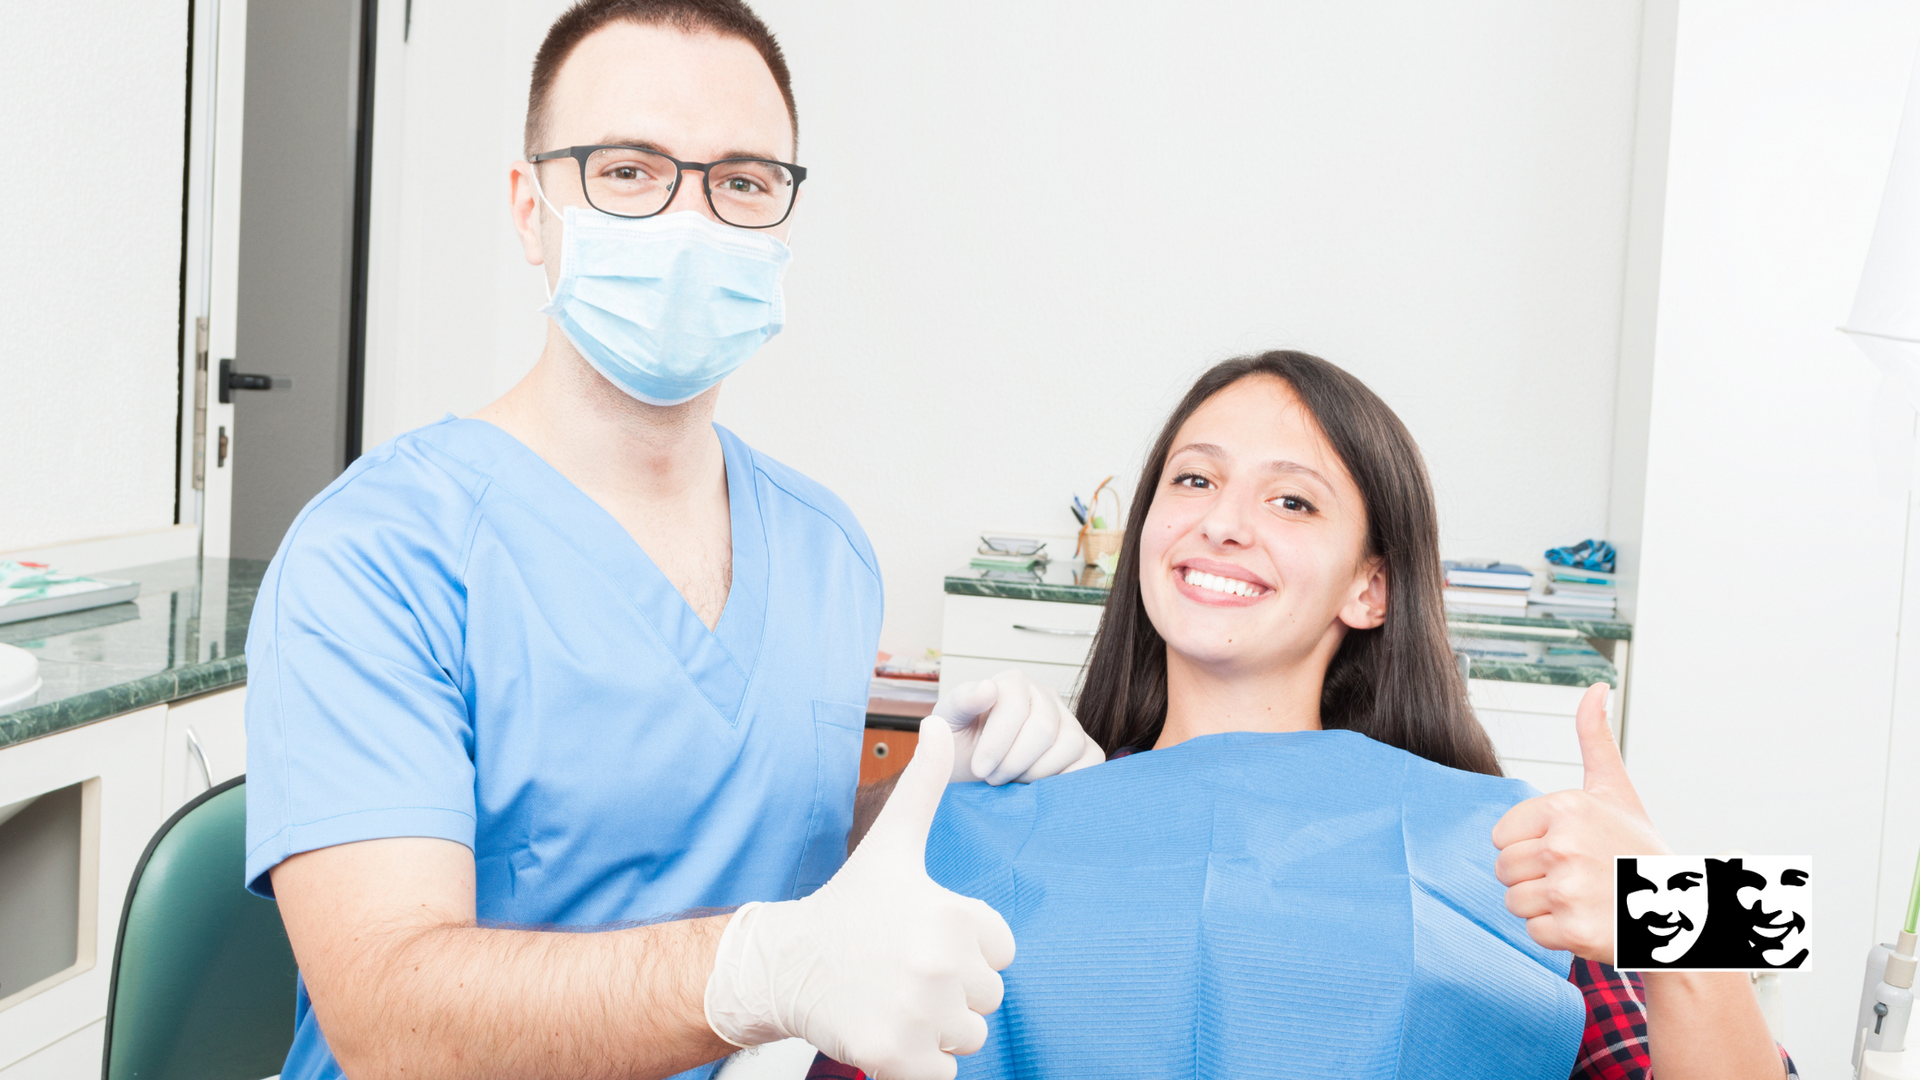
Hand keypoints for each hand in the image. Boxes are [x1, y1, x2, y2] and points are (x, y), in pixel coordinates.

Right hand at [704, 716, 1015, 1079]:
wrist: (785, 964)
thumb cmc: (846, 907)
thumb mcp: (891, 843)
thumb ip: (925, 785)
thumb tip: (943, 721)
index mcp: (950, 915)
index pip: (1000, 949)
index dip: (966, 945)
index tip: (922, 934)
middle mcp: (939, 965)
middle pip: (988, 996)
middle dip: (953, 988)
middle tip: (903, 968)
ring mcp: (918, 1015)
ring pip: (969, 1036)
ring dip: (939, 1026)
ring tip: (895, 996)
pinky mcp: (896, 1058)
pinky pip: (944, 1074)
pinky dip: (921, 1063)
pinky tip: (888, 1028)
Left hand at [936, 670, 1104, 784]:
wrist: (971, 773)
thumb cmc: (959, 745)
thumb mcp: (948, 721)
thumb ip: (963, 701)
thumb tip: (988, 687)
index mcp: (1013, 683)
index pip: (1014, 708)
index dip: (996, 744)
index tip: (979, 769)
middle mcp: (1046, 696)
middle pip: (1043, 730)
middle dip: (1013, 762)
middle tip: (993, 777)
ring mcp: (1069, 721)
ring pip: (1069, 744)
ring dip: (1037, 773)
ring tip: (1012, 780)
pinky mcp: (1084, 747)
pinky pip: (1091, 760)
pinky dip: (1068, 779)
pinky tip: (1039, 787)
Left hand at [1492, 682, 1670, 964]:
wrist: (1683, 911)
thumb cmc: (1639, 849)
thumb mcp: (1615, 789)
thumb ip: (1595, 737)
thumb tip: (1597, 686)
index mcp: (1566, 807)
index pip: (1501, 836)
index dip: (1528, 847)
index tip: (1568, 849)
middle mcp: (1564, 845)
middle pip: (1504, 870)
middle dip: (1534, 879)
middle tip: (1578, 877)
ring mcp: (1568, 888)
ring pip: (1514, 902)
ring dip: (1544, 908)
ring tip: (1584, 898)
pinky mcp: (1572, 929)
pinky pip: (1533, 933)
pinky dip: (1557, 935)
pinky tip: (1591, 922)